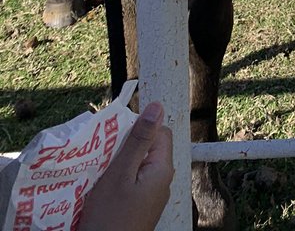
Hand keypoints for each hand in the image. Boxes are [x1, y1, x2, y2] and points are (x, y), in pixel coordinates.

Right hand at [80, 102, 173, 230]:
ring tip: (102, 172)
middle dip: (127, 147)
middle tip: (105, 156)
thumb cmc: (110, 216)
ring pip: (140, 166)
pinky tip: (105, 188)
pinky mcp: (142, 206)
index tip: (116, 139)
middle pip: (150, 149)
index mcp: (163, 168)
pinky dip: (121, 180)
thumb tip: (157, 106)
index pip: (160, 132)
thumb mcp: (120, 173)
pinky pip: (135, 183)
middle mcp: (164, 181)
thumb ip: (139, 139)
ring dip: (122, 164)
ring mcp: (153, 196)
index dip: (139, 129)